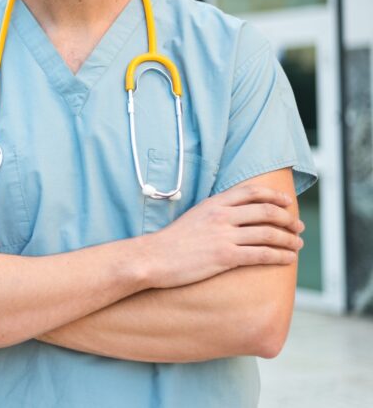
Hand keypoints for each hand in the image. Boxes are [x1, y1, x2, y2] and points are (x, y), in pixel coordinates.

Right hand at [143, 182, 303, 288]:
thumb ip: (215, 212)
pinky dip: (280, 256)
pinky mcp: (225, 256)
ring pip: (268, 233)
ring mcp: (224, 236)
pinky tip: (288, 259)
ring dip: (289, 240)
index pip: (251, 192)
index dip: (274, 196)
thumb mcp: (194, 216)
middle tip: (298, 227)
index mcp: (214, 203)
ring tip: (297, 245)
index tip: (287, 202)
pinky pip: (261, 254)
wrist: (153, 258)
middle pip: (266, 211)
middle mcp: (221, 216)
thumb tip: (236, 214)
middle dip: (288, 219)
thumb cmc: (171, 241)